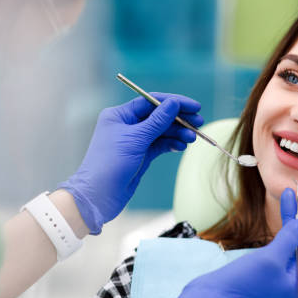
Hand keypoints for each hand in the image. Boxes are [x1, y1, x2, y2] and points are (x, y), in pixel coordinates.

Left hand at [58, 93, 202, 233]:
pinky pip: (159, 145)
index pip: (151, 101)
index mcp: (120, 115)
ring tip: (192, 138)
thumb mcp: (136, 139)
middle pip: (158, 116)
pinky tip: (181, 145)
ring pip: (161, 131)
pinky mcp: (140, 155)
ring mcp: (134, 141)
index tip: (194, 106)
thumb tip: (174, 103)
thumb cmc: (111, 163)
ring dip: (177, 133)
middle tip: (199, 122)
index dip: (173, 102)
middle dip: (179, 119)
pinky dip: (171, 144)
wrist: (98, 196)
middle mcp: (126, 125)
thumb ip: (157, 121)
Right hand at [149, 189, 297, 297]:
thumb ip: (289, 239)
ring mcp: (274, 279)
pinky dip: (277, 236)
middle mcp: (288, 282)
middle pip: (297, 245)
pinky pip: (275, 252)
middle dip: (296, 219)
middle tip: (293, 195)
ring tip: (286, 201)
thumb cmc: (243, 281)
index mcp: (297, 283)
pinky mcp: (260, 276)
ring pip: (286, 246)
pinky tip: (277, 224)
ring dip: (286, 224)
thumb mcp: (271, 257)